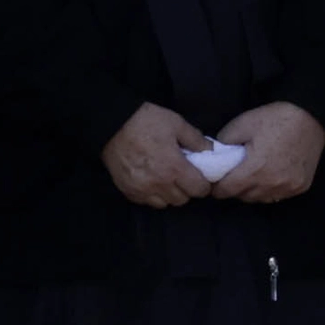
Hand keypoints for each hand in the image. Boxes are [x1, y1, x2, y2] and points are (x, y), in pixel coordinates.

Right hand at [100, 101, 215, 208]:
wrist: (112, 124)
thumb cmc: (147, 121)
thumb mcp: (177, 124)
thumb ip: (197, 140)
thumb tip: (212, 152)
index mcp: (174, 168)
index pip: (199, 190)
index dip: (204, 184)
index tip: (201, 176)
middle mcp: (159, 184)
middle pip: (183, 200)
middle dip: (187, 189)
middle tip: (184, 175)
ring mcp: (142, 190)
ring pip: (165, 204)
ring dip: (170, 194)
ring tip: (168, 179)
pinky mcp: (128, 191)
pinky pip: (148, 202)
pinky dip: (153, 195)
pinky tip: (152, 181)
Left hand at [210, 101, 324, 202]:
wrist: (311, 116)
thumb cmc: (275, 118)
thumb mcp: (243, 123)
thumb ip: (223, 142)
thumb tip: (214, 157)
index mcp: (255, 169)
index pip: (226, 190)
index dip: (217, 186)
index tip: (215, 180)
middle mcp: (271, 184)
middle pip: (243, 196)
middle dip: (234, 188)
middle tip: (233, 175)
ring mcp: (288, 187)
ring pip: (260, 199)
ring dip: (252, 191)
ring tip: (252, 175)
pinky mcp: (300, 187)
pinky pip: (277, 196)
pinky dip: (270, 190)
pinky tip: (270, 176)